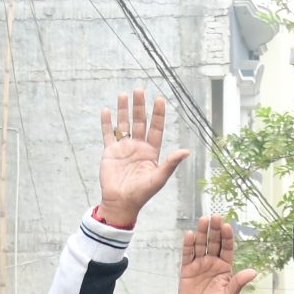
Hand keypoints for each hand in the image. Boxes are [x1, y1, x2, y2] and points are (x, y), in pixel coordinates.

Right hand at [98, 89, 189, 226]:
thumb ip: (171, 163)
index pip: (156, 128)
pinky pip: (108, 134)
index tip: (159, 99)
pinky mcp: (110, 152)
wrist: (121, 203)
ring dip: (124, 110)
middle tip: (139, 90)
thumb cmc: (142, 194)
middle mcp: (138, 147)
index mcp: (151, 151)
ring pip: (124, 124)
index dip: (157, 114)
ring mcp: (123, 148)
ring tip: (123, 94)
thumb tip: (186, 151)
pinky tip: (107, 111)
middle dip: (139, 106)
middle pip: (140, 121)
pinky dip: (107, 123)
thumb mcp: (159, 178)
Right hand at [179, 214, 257, 293]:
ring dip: (201, 232)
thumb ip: (239, 282)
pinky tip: (189, 235)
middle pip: (214, 242)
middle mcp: (212, 261)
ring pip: (200, 244)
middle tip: (216, 217)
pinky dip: (188, 244)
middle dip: (215, 230)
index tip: (227, 226)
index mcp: (224, 266)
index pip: (226, 248)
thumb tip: (253, 272)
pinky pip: (187, 254)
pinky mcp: (187, 268)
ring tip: (203, 220)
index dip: (227, 237)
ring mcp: (199, 263)